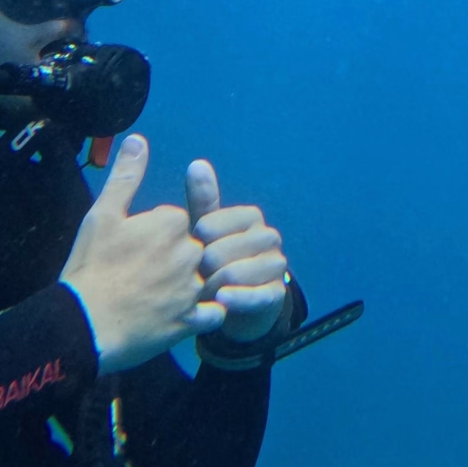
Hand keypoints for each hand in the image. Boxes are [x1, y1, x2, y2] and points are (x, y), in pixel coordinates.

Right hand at [59, 134, 223, 373]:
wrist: (82, 326)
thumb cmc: (90, 268)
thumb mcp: (102, 216)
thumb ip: (126, 177)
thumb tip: (138, 140)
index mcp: (172, 223)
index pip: (177, 221)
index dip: (156, 235)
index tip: (135, 249)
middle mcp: (190, 252)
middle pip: (192, 248)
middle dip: (175, 259)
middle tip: (144, 276)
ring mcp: (193, 288)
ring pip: (205, 279)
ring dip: (191, 286)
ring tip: (162, 298)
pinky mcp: (191, 320)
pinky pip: (214, 313)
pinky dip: (204, 314)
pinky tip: (183, 317)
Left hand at [186, 160, 289, 344]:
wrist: (241, 303)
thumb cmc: (218, 260)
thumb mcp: (207, 231)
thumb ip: (203, 200)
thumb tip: (197, 163)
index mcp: (250, 216)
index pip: (209, 225)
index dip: (193, 244)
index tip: (190, 253)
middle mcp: (268, 236)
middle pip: (219, 252)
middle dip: (201, 271)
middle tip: (193, 281)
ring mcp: (276, 265)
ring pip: (234, 273)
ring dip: (212, 288)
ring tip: (203, 296)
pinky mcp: (277, 293)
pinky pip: (254, 295)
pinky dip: (236, 299)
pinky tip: (222, 301)